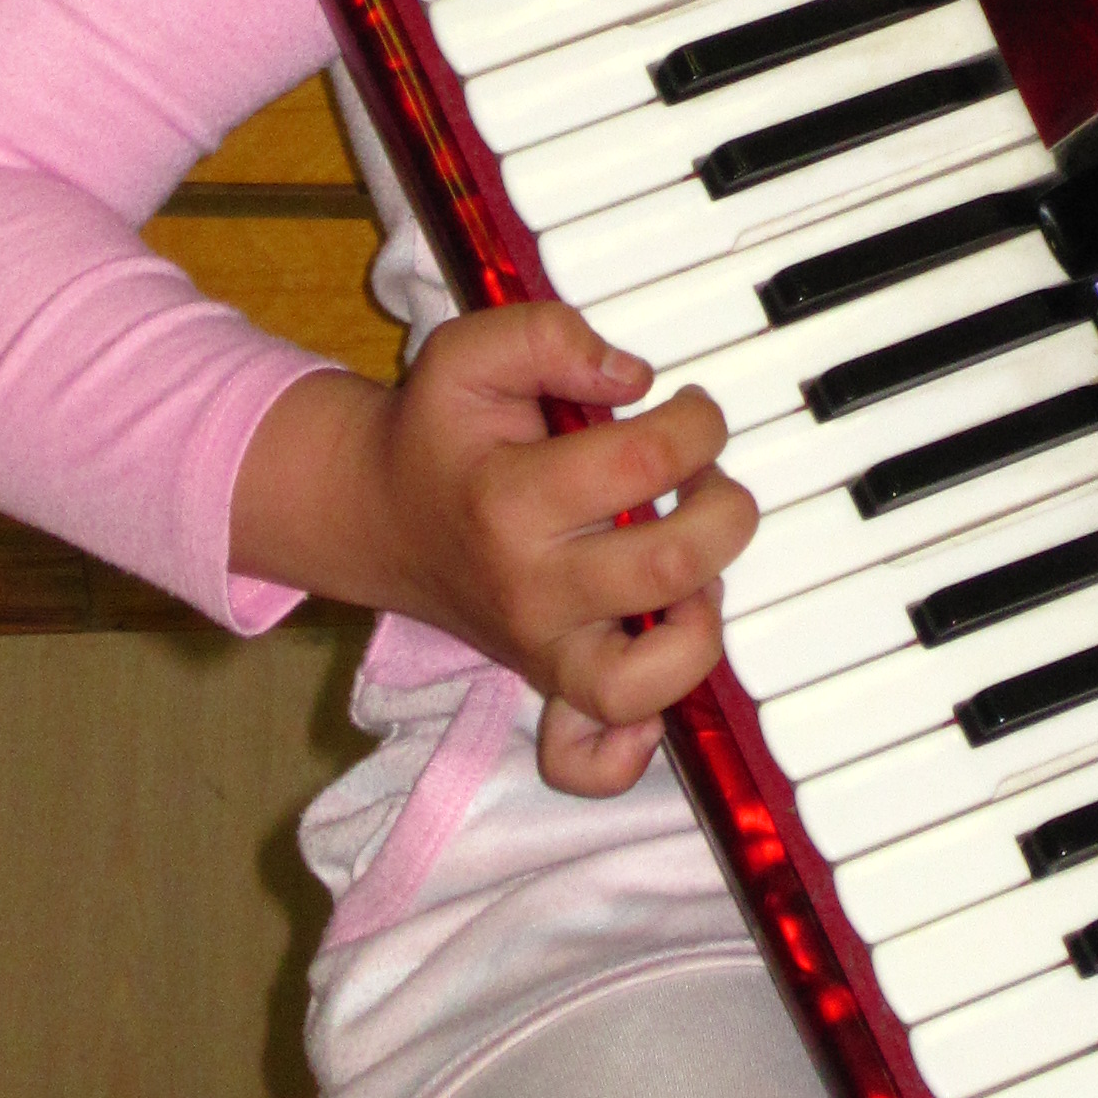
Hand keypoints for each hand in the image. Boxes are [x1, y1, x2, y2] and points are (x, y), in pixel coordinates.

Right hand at [232, 305, 757, 798]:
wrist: (376, 513)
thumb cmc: (439, 432)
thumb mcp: (470, 351)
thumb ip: (549, 335)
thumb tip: (630, 377)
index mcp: (511, 499)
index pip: (647, 461)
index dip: (697, 422)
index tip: (689, 409)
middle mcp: (530, 588)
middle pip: (669, 567)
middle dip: (721, 507)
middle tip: (704, 480)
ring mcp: (541, 649)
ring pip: (642, 686)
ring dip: (702, 622)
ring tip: (696, 568)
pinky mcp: (547, 687)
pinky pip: (589, 762)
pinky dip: (632, 745)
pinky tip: (653, 665)